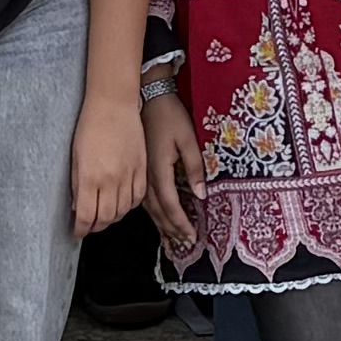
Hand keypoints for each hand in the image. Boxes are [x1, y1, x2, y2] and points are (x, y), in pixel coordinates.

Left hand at [70, 88, 149, 238]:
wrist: (114, 104)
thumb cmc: (91, 125)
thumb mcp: (76, 157)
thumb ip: (78, 185)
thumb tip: (79, 206)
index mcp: (90, 177)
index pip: (86, 216)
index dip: (81, 229)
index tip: (77, 231)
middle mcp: (111, 180)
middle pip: (106, 218)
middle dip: (96, 226)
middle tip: (90, 225)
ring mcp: (128, 175)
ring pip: (123, 211)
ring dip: (113, 218)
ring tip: (105, 215)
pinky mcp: (141, 169)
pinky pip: (137, 197)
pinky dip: (129, 206)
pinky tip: (122, 203)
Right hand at [140, 80, 206, 248]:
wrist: (148, 96)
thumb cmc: (169, 115)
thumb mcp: (188, 139)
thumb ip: (195, 167)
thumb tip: (200, 194)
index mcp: (159, 170)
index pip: (170, 205)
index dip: (180, 223)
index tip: (191, 237)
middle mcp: (147, 177)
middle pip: (158, 212)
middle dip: (172, 229)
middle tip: (184, 244)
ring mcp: (141, 174)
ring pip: (149, 208)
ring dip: (162, 224)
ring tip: (172, 238)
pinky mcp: (140, 170)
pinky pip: (145, 199)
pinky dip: (153, 213)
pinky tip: (158, 218)